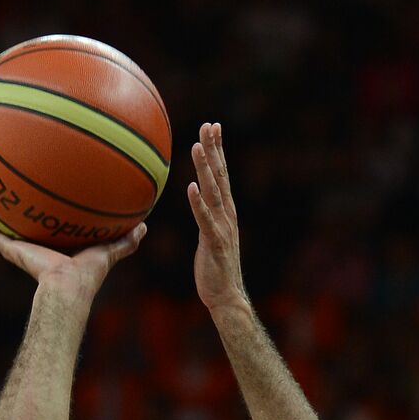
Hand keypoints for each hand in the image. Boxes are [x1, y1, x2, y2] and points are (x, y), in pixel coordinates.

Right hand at [0, 213, 146, 301]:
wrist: (67, 288)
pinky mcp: (13, 252)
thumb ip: (125, 242)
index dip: (50, 220)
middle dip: (21, 217)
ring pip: (6, 232)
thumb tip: (144, 226)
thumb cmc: (88, 275)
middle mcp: (38, 250)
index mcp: (59, 251)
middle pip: (27, 231)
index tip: (47, 207)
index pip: (53, 233)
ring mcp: (23, 252)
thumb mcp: (108, 251)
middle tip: (15, 197)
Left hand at [187, 122, 248, 312]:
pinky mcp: (215, 243)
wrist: (225, 295)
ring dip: (205, 168)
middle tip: (208, 125)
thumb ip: (205, 216)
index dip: (218, 150)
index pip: (222, 174)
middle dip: (215, 149)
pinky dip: (198, 203)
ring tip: (197, 146)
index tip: (213, 127)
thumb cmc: (214, 268)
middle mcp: (227, 215)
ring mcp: (222, 228)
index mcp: (225, 211)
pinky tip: (191, 187)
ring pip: (213, 192)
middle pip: (220, 176)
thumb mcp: (209, 235)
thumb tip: (195, 200)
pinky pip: (205, 220)